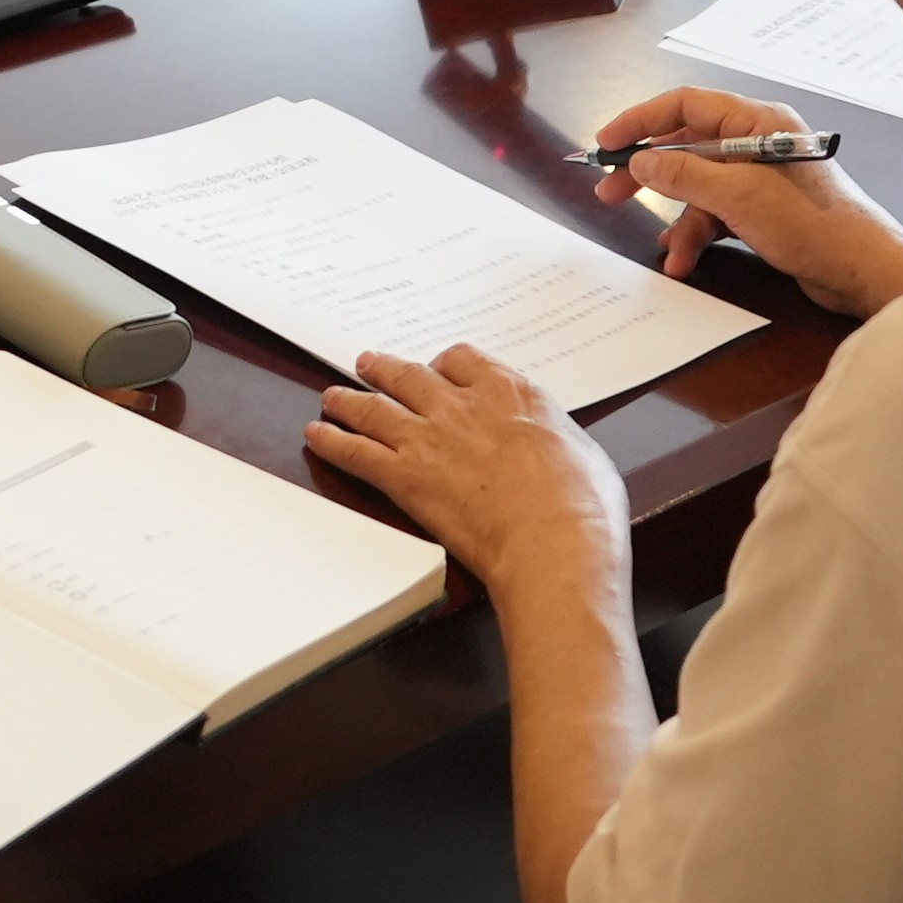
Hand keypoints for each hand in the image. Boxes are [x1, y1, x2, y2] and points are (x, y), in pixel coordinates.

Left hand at [304, 339, 631, 606]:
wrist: (554, 541)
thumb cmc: (583, 507)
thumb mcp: (586, 455)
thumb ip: (556, 439)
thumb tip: (556, 448)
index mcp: (511, 393)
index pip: (466, 360)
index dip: (446, 365)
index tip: (438, 370)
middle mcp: (463, 405)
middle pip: (410, 375)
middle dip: (385, 369)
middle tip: (367, 363)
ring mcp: (429, 438)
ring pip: (375, 406)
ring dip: (348, 399)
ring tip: (330, 395)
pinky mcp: (405, 476)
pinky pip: (356, 452)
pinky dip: (332, 441)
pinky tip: (316, 435)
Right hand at [574, 82, 902, 318]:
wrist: (864, 270)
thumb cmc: (813, 225)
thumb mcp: (739, 196)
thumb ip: (684, 174)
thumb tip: (642, 159)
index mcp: (756, 121)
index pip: (685, 105)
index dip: (641, 120)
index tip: (607, 142)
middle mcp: (757, 142)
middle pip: (686, 146)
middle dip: (649, 173)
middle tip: (610, 192)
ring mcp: (761, 177)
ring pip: (699, 187)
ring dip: (678, 218)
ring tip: (663, 250)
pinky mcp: (764, 210)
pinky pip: (717, 212)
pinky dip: (699, 234)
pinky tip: (684, 258)